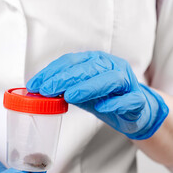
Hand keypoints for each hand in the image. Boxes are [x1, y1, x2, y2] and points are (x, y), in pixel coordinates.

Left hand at [27, 51, 168, 139]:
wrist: (134, 111)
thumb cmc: (105, 98)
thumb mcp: (81, 92)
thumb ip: (64, 90)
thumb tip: (39, 91)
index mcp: (96, 61)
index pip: (71, 62)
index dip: (52, 72)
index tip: (35, 85)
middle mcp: (112, 67)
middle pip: (89, 68)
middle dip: (65, 78)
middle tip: (47, 89)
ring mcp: (127, 82)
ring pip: (110, 79)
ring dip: (88, 87)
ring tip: (70, 96)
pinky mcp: (138, 100)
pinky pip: (129, 100)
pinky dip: (116, 103)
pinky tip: (102, 108)